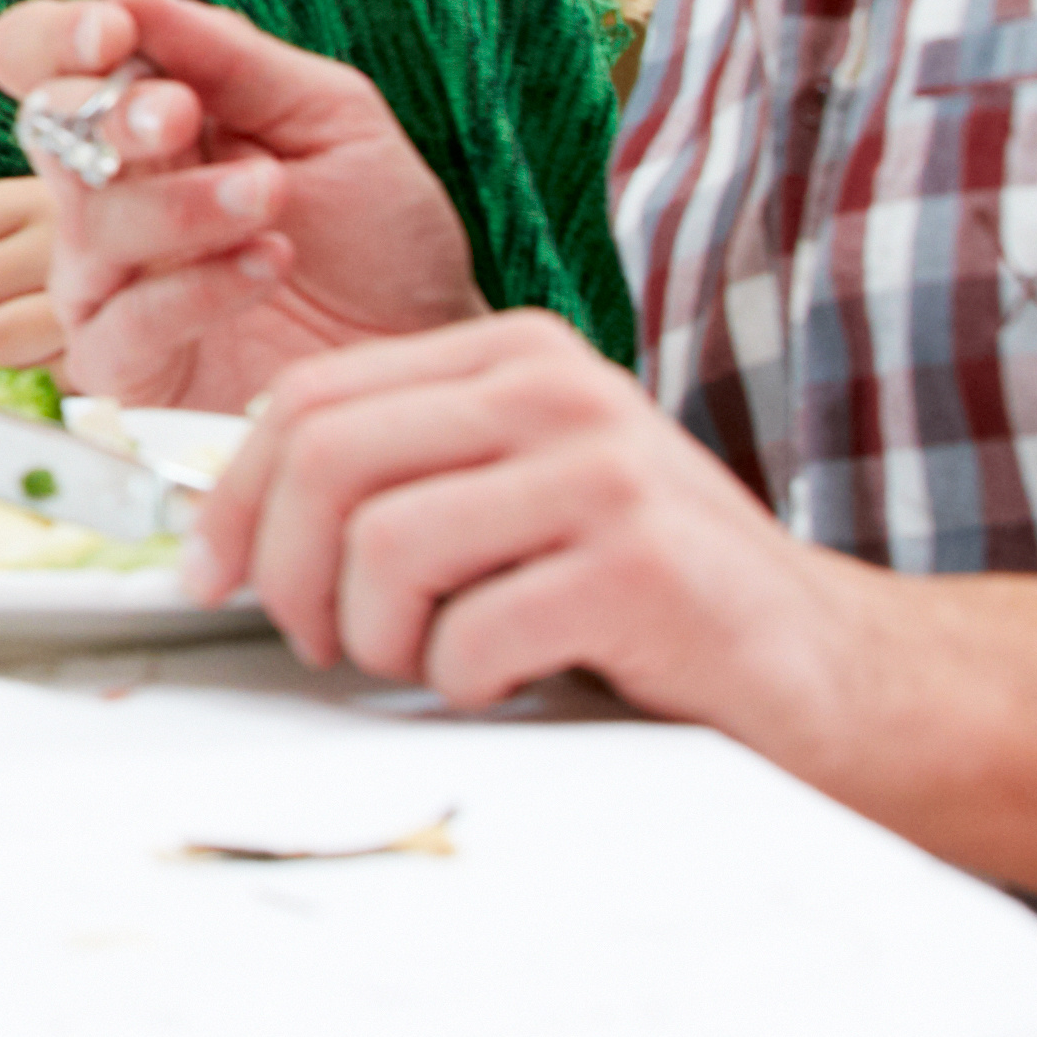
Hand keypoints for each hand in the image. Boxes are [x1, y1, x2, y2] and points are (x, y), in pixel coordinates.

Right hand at [0, 0, 485, 408]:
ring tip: (271, 194)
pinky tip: (270, 260)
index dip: (55, 38)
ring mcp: (107, 279)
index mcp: (142, 116)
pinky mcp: (124, 365)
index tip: (115, 32)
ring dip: (179, 202)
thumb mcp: (329, 119)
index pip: (41, 57)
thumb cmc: (381, 235)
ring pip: (88, 222)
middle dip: (108, 112)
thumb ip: (230, 58)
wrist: (430, 355)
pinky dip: (198, 285)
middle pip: (40, 126)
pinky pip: (123, 320)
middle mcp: (107, 190)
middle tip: (180, 115)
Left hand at [192, 310, 816, 711]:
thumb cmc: (649, 594)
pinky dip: (462, 679)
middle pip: (327, 459)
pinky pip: (472, 629)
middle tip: (315, 640)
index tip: (206, 572)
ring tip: (425, 662)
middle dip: (285, 571)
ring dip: (374, 635)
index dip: (234, 494)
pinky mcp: (641, 568)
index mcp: (514, 354)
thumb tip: (229, 525)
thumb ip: (404, 476)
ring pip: (383, 544)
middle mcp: (557, 389)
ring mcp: (604, 471)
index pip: (311, 398)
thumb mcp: (519, 494)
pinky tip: (506, 681)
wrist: (830, 669)